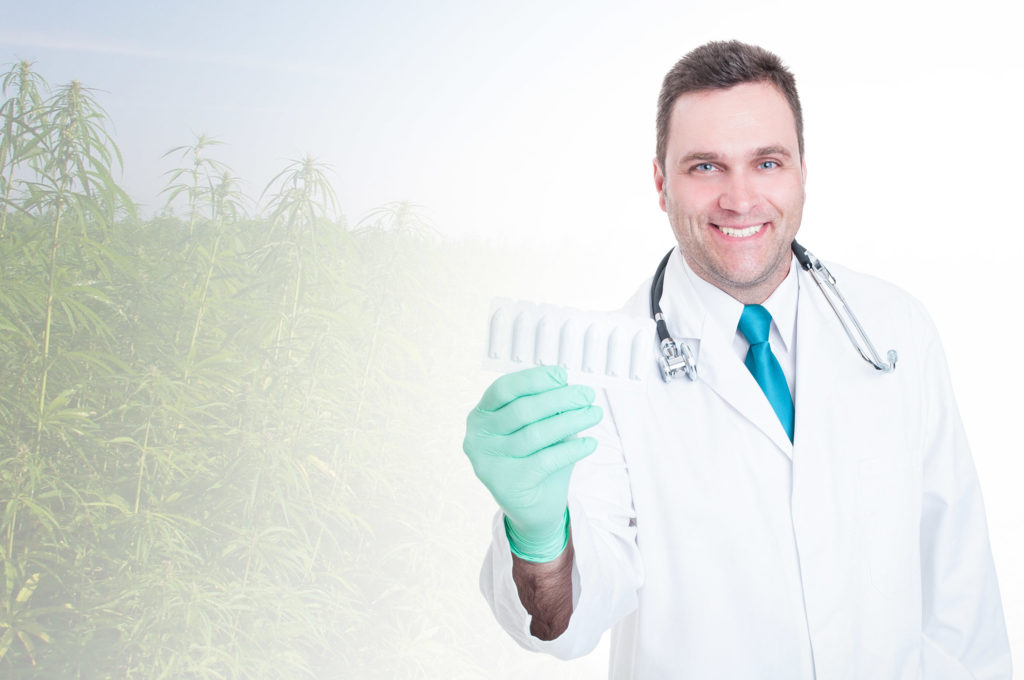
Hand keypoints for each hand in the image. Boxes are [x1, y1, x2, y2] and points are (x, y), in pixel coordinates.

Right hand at [463, 365, 602, 561]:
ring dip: (570, 421)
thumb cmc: (536, 457)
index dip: (534, 379)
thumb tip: (568, 388)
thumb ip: (545, 408)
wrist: (533, 507)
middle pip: (522, 410)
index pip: (504, 388)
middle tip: (587, 396)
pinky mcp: (506, 484)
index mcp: (481, 415)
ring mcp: (488, 462)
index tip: (563, 376)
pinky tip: (589, 444)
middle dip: (559, 399)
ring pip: (535, 434)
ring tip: (593, 414)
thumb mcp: (538, 427)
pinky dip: (571, 450)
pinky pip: (545, 460)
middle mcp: (477, 437)